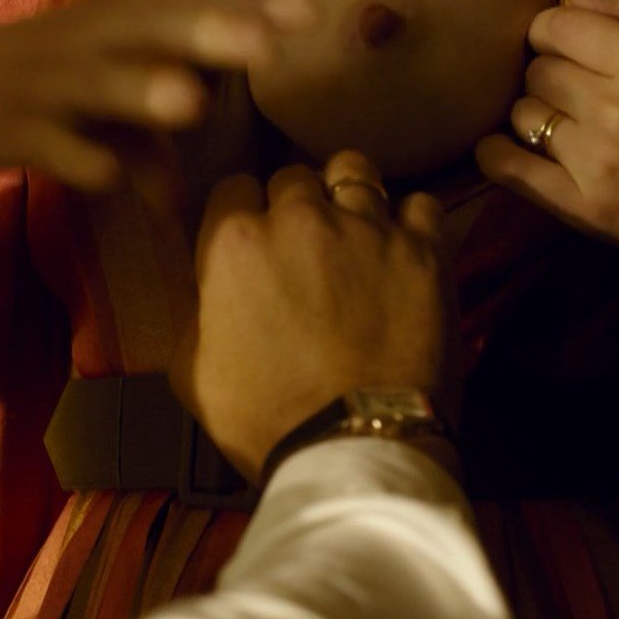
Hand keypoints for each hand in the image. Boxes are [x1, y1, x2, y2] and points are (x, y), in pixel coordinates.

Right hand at [0, 0, 313, 191]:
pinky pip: (54, 144)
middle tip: (268, 41)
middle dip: (208, 32)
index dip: (243, 2)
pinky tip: (107, 178)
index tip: (306, 10)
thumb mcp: (100, 107)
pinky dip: (80, 159)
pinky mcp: (12, 126)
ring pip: (101, 83)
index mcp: (114, 20)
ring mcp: (48, 84)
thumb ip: (150, 138)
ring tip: (191, 102)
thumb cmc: (40, 91)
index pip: (186, 1)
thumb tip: (185, 194)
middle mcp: (86, 42)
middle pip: (150, 29)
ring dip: (143, 89)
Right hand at [172, 151, 455, 482]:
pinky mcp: (425, 250)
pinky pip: (421, 205)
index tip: (251, 244)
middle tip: (303, 247)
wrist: (357, 448)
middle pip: (294, 177)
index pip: (233, 189)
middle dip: (295, 205)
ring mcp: (368, 228)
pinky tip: (404, 248)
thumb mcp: (194, 374)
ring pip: (355, 171)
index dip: (241, 216)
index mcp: (236, 243)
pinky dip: (411, 223)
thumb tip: (211, 296)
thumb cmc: (266, 419)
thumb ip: (198, 315)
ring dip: (349, 195)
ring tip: (355, 229)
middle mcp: (301, 217)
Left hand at [476, 0, 618, 267]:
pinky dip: (496, 153)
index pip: (554, 25)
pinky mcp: (580, 207)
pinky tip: (511, 149)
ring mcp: (596, 161)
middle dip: (550, 75)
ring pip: (521, 114)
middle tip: (577, 93)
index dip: (554, 33)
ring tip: (567, 126)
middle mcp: (618, 108)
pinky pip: (504, 166)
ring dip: (535, 116)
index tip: (568, 48)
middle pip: (536, 70)